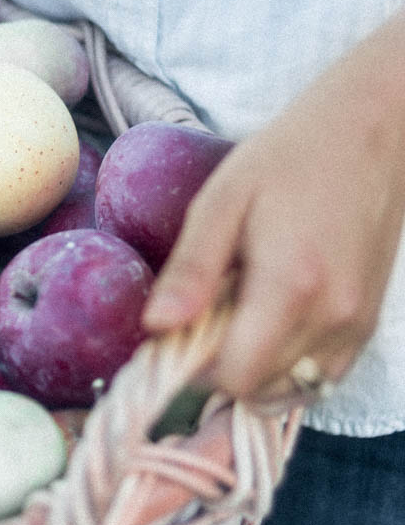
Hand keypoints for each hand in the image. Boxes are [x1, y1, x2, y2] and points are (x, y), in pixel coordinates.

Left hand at [142, 11, 404, 401]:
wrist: (369, 134)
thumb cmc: (288, 158)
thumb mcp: (223, 199)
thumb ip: (191, 268)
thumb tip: (156, 326)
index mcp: (291, 285)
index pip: (234, 376)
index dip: (194, 365)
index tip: (178, 329)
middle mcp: (333, 316)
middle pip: (259, 389)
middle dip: (221, 365)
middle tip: (207, 312)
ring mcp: (357, 325)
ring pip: (291, 390)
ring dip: (254, 368)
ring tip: (240, 311)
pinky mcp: (368, 325)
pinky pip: (321, 376)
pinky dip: (287, 365)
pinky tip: (270, 319)